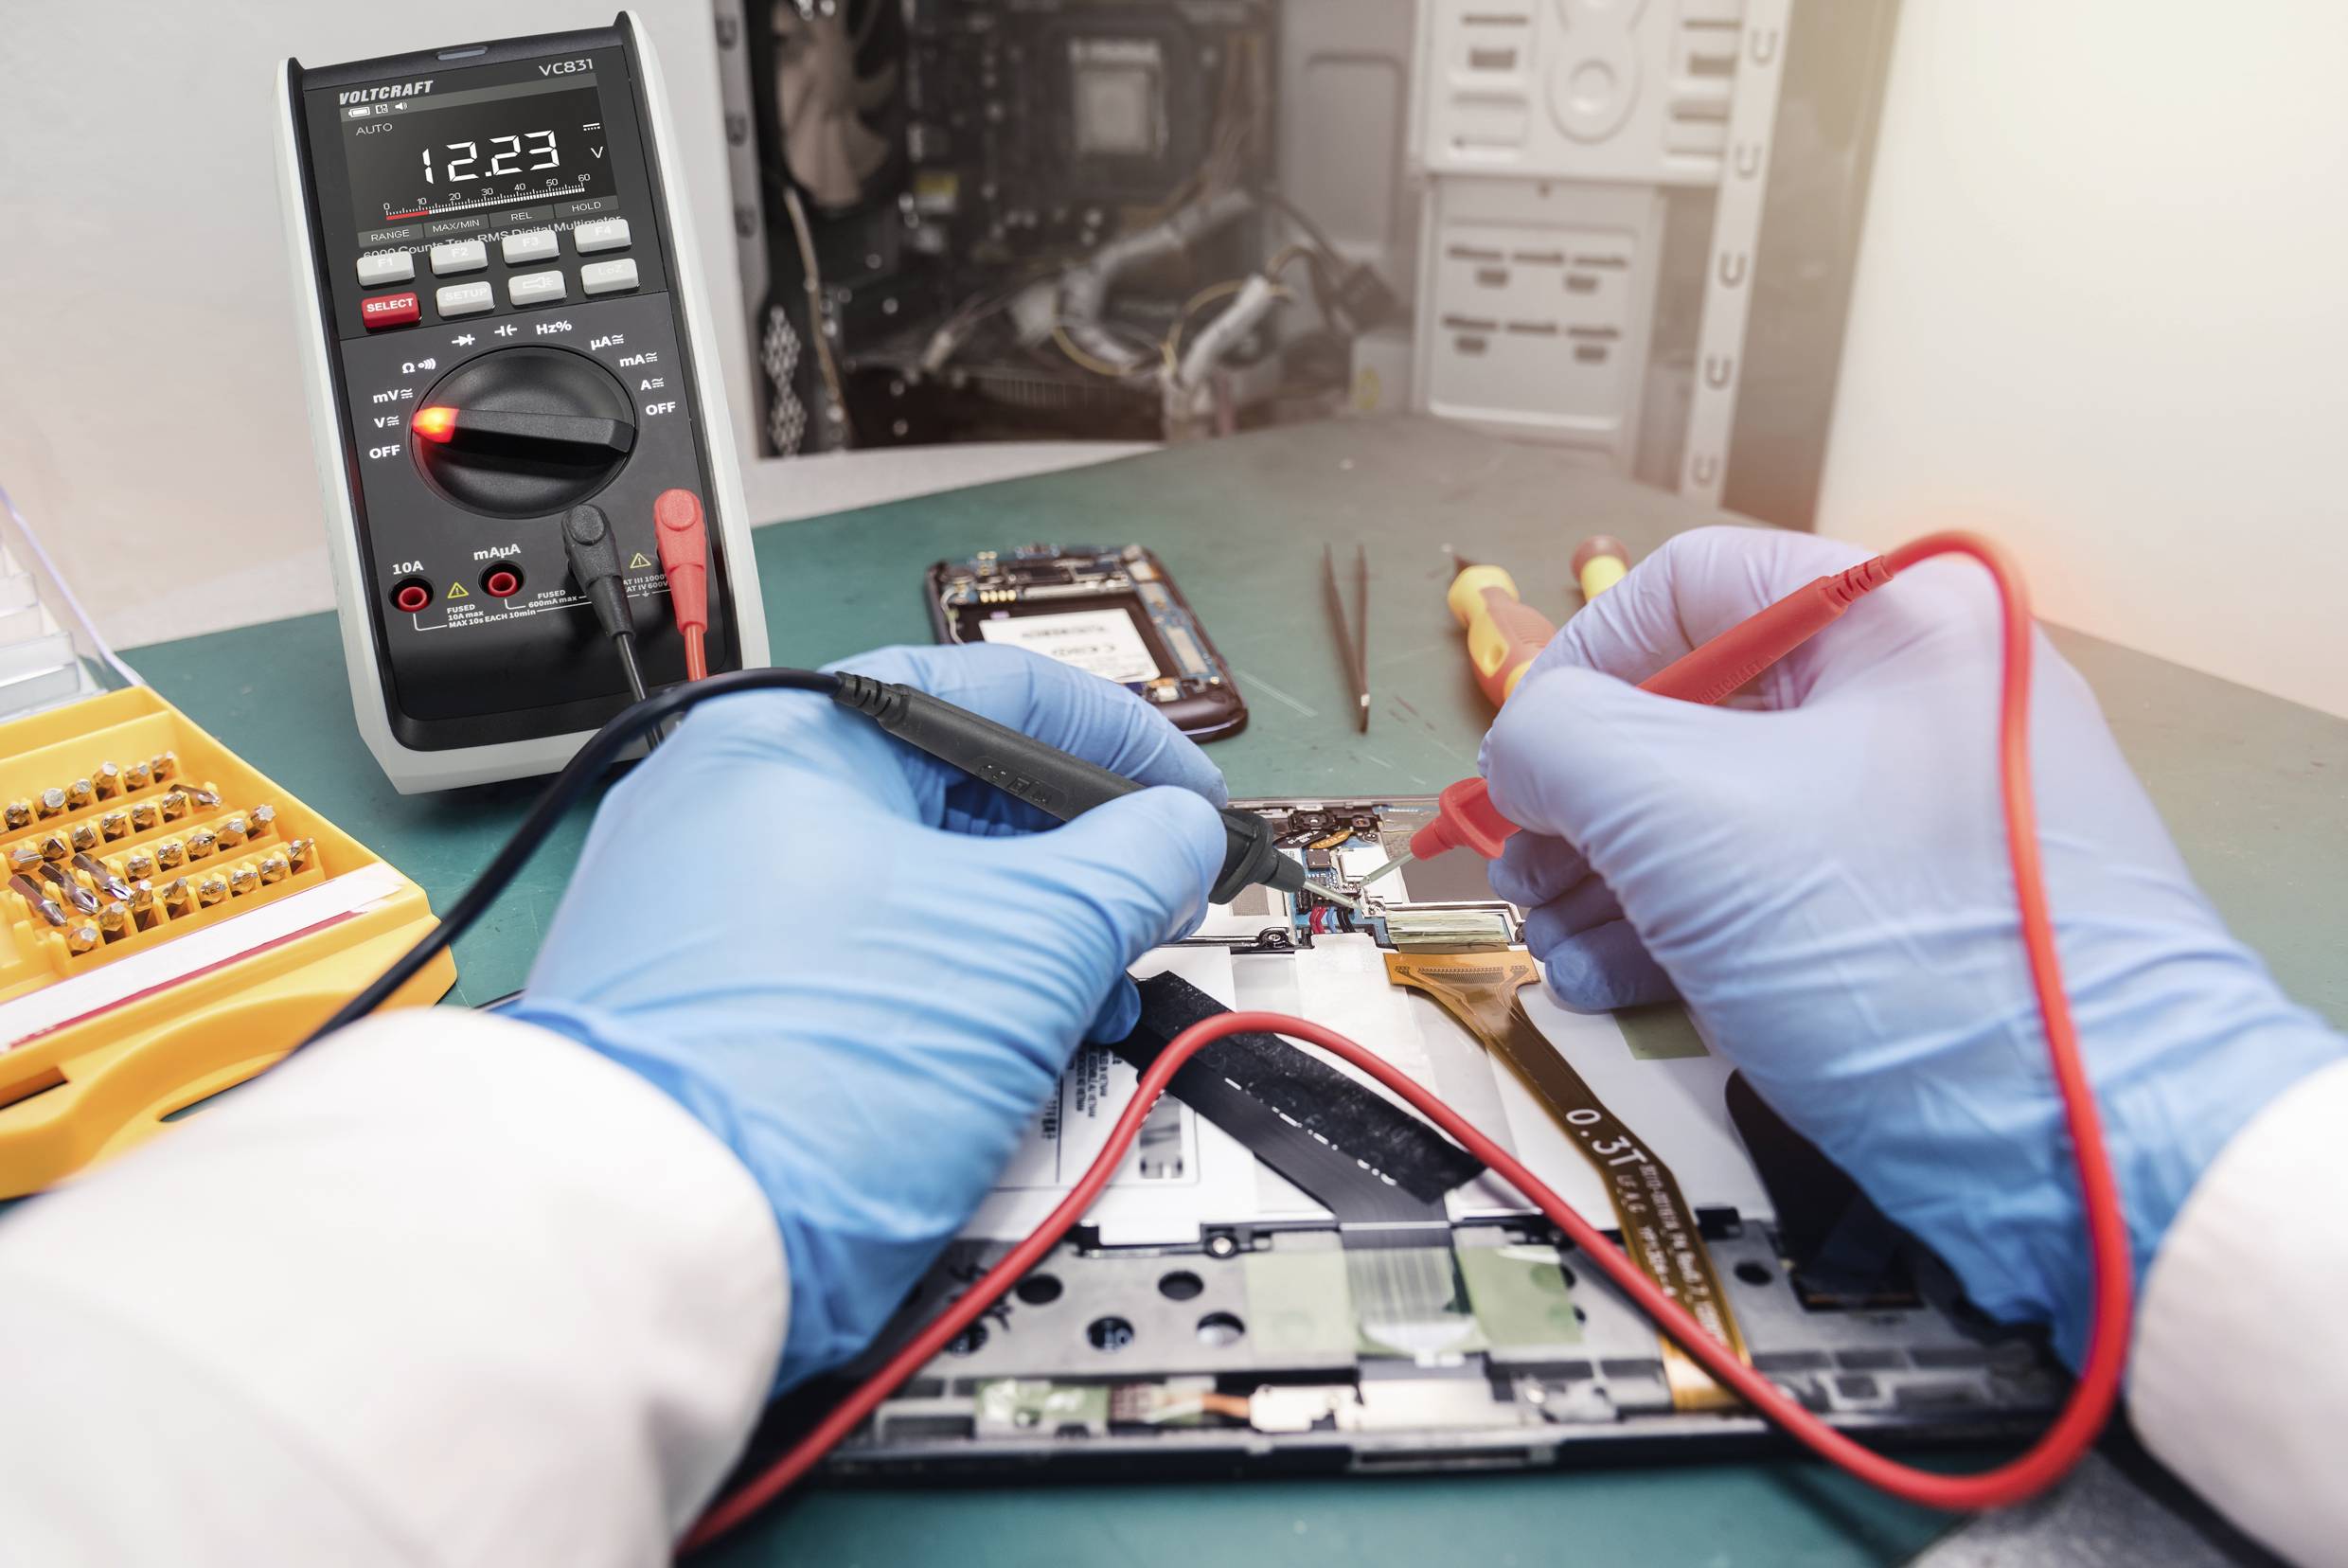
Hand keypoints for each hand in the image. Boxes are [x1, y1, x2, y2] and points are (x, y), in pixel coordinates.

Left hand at [510, 645, 1227, 1388]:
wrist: (647, 1242)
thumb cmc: (810, 1061)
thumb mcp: (1027, 939)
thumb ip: (1130, 865)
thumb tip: (1178, 836)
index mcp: (792, 735)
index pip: (994, 691)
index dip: (1121, 743)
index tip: (1189, 804)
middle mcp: (730, 802)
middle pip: (953, 798)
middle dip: (1075, 861)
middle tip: (1150, 909)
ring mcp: (707, 913)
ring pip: (910, 893)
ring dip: (1022, 939)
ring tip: (1090, 999)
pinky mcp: (707, 1011)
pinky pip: (859, 969)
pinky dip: (946, 994)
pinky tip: (1002, 1046)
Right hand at [1481, 526, 2341, 1361]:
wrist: (2093, 1145)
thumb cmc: (1890, 938)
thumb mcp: (1680, 814)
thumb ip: (1560, 742)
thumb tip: (1524, 751)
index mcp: (1901, 617)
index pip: (1694, 584)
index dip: (1581, 660)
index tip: (1521, 758)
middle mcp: (1921, 698)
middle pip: (1697, 712)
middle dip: (1586, 801)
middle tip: (1523, 879)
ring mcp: (1925, 816)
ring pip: (1724, 814)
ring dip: (1614, 880)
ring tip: (1556, 952)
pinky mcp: (1921, 919)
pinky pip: (1775, 892)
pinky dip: (1683, 931)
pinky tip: (1613, 985)